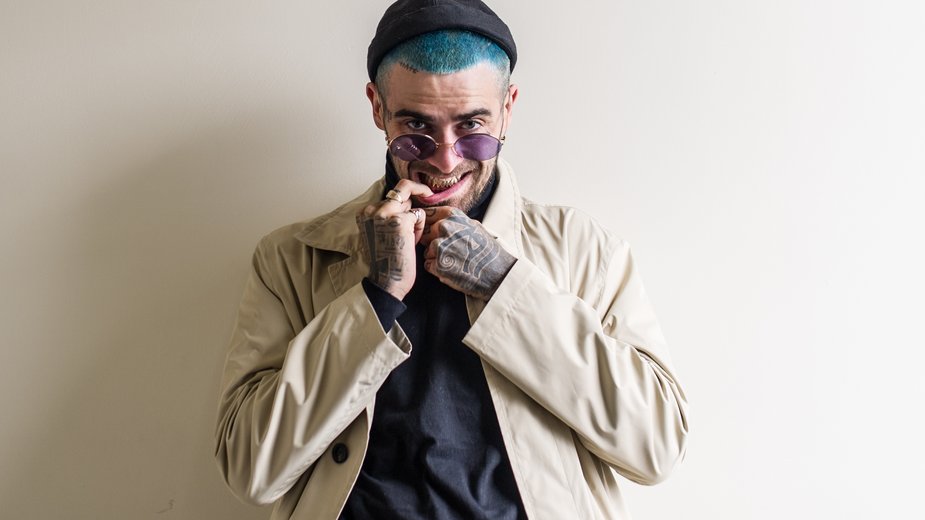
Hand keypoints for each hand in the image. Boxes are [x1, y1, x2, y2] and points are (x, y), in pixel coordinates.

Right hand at [356, 180, 431, 299]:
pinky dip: (420, 229)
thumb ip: (387, 216)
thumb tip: (406, 201)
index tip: (418, 197)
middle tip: (427, 197)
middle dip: (416, 196)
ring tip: (409, 240)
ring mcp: (385, 214)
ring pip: (410, 202)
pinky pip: (419, 215)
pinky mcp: (400, 221)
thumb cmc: (386, 262)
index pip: (389, 194)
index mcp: (364, 213)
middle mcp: (372, 210)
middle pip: (401, 188)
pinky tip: (412, 243)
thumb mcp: (380, 233)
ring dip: (415, 219)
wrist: (386, 282)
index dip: (403, 201)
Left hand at [421, 207, 515, 299]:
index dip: (429, 224)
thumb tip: (437, 218)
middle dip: (432, 242)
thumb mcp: (474, 226)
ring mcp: (440, 246)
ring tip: (454, 261)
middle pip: (425, 234)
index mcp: (453, 216)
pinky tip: (451, 269)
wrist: (497, 274)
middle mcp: (444, 227)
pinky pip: (428, 265)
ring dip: (435, 257)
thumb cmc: (487, 251)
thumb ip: (454, 220)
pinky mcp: (437, 265)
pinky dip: (436, 269)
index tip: (434, 232)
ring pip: (426, 250)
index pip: (428, 214)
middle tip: (451, 251)